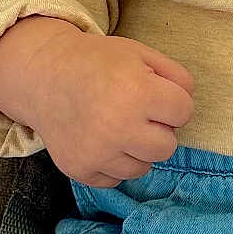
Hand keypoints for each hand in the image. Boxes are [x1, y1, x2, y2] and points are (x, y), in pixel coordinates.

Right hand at [0, 23, 194, 186]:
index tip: (153, 92)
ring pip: (143, 168)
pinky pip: (115, 179)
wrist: (44, 74)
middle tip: (136, 112)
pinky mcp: (79, 169)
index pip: (184, 112)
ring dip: (136, 149)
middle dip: (158, 129)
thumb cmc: (98, 62)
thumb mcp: (141, 54)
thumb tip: (188, 105)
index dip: (172, 100)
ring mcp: (97, 152)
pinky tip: (100, 140)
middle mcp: (117, 127)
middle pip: (167, 147)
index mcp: (137, 92)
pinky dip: (112, 163)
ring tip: (116, 126)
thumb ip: (176, 76)